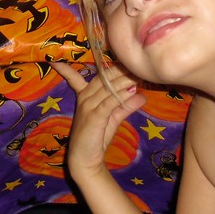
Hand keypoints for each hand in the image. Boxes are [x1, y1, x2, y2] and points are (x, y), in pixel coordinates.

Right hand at [53, 61, 145, 180]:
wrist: (85, 159)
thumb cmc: (97, 137)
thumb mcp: (112, 118)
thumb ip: (125, 105)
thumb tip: (142, 95)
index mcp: (84, 95)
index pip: (75, 75)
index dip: (73, 64)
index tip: (86, 54)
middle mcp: (84, 97)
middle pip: (103, 77)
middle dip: (120, 70)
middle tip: (136, 65)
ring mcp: (87, 106)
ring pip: (107, 88)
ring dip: (124, 81)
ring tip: (139, 76)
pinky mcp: (93, 117)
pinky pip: (109, 103)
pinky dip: (122, 97)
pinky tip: (134, 93)